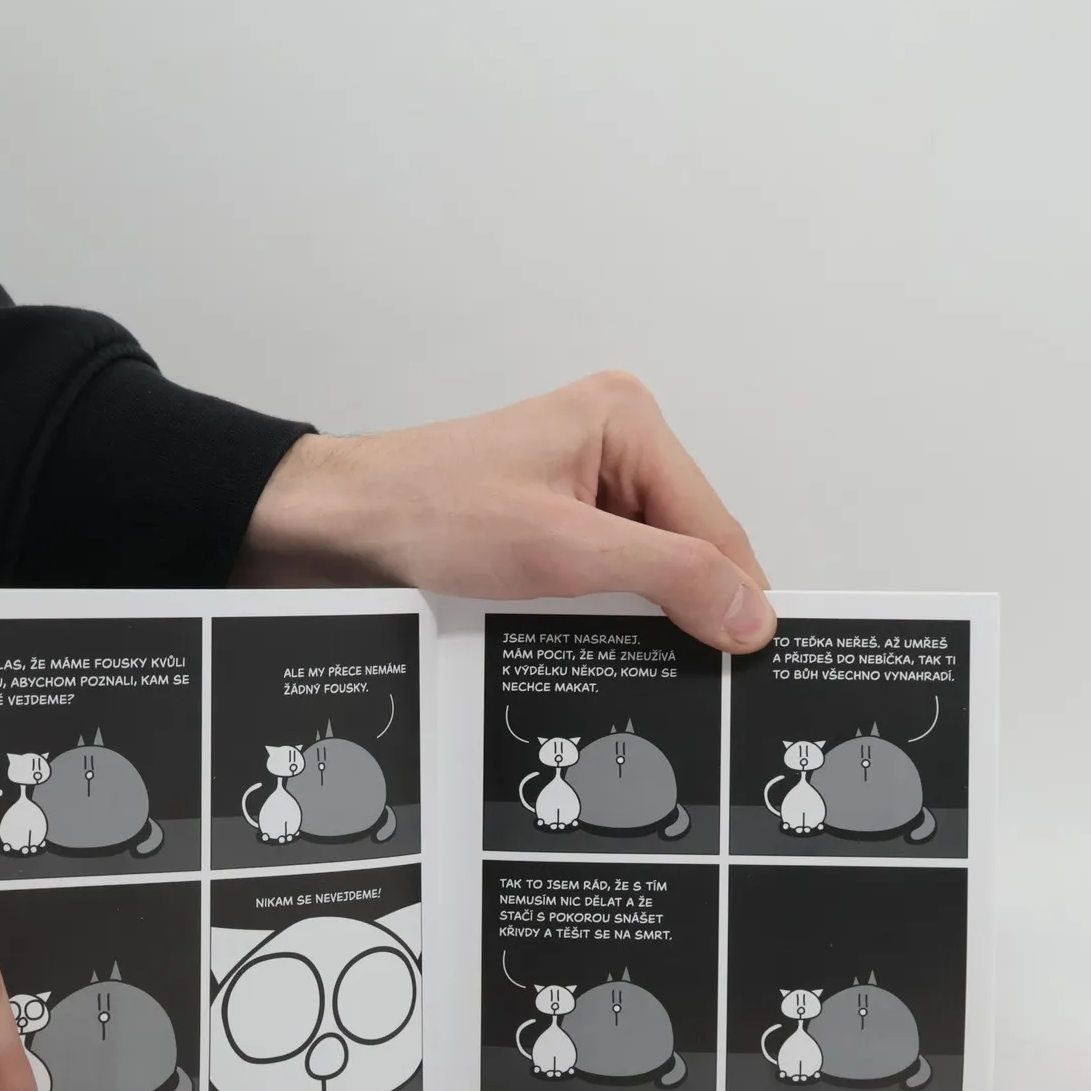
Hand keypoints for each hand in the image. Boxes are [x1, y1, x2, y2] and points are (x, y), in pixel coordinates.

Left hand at [236, 372, 776, 651]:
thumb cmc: (427, 513)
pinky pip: (611, 574)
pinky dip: (607, 610)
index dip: (734, 596)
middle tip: (684, 669)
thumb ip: (669, 577)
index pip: (713, 523)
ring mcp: (585, 483)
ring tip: (616, 645)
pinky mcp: (557, 520)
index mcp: (627, 420)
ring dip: (640, 611)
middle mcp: (614, 442)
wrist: (338, 528)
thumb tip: (752, 614)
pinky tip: (587, 632)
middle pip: (688, 545)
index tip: (750, 659)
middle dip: (682, 604)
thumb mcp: (563, 550)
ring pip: (651, 567)